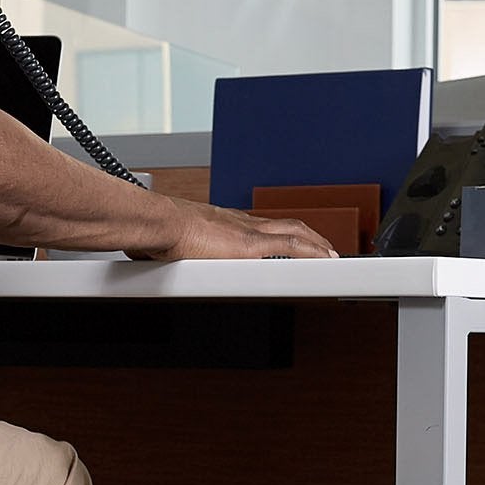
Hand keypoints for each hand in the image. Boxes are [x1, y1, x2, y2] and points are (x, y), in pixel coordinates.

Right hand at [126, 199, 338, 262]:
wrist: (155, 223)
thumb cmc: (154, 233)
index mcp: (221, 222)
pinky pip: (292, 247)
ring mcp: (246, 232)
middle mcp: (238, 222)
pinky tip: (326, 260)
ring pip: (294, 232)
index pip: (259, 224)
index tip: (287, 241)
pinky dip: (312, 252)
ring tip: (330, 255)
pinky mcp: (250, 246)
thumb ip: (171, 252)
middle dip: (307, 236)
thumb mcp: (169, 242)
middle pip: (284, 224)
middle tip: (322, 247)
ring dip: (316, 243)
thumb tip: (156, 262)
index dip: (277, 232)